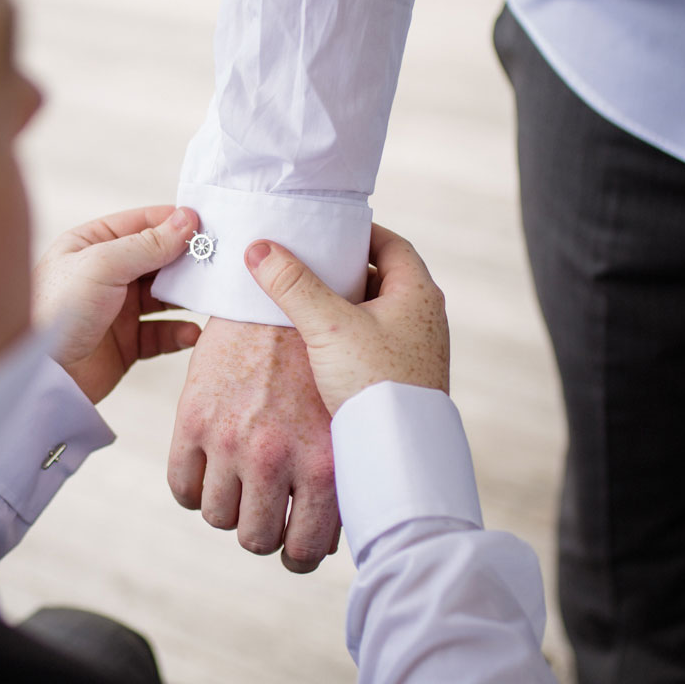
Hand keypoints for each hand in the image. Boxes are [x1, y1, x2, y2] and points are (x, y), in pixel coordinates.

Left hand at [34, 205, 203, 402]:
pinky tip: (192, 334)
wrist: (41, 374)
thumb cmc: (58, 309)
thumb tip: (188, 219)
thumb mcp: (102, 265)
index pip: (143, 223)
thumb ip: (147, 244)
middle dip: (188, 261)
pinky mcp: (126, 344)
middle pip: (159, 259)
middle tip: (220, 263)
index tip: (211, 226)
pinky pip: (161, 334)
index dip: (176, 223)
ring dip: (188, 298)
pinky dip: (179, 333)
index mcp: (93, 244)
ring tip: (213, 299)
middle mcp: (107, 274)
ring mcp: (117, 310)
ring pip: (165, 297)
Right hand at [167, 318, 339, 573]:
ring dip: (228, 512)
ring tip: (240, 493)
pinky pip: (183, 487)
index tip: (297, 547)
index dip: (302, 555)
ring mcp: (230, 441)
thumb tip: (334, 528)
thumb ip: (339, 467)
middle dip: (263, 535)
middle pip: (258, 541)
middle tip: (268, 518)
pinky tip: (209, 476)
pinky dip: (193, 491)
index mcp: (325, 460)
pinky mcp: (194, 419)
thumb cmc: (323, 348)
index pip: (311, 548)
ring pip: (220, 518)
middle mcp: (276, 458)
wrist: (274, 292)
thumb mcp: (347, 411)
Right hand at [245, 224, 448, 411]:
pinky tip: (320, 348)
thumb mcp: (327, 326)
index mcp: (419, 293)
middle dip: (346, 272)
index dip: (358, 234)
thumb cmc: (373, 381)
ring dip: (345, 307)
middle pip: (383, 279)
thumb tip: (259, 249)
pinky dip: (348, 337)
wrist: (397, 451)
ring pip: (376, 314)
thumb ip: (292, 285)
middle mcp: (425, 319)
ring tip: (306, 304)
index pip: (391, 244)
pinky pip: (374, 344)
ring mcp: (417, 352)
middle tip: (308, 265)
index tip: (326, 232)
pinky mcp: (404, 379)